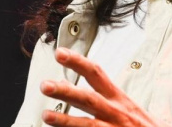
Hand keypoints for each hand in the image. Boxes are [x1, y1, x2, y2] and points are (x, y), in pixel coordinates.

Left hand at [40, 48, 160, 126]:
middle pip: (89, 99)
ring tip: (45, 115)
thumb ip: (102, 98)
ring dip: (65, 120)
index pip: (97, 74)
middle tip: (45, 85)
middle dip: (66, 91)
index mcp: (119, 99)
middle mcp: (117, 113)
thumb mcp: (126, 108)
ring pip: (88, 125)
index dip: (78, 62)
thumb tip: (70, 88)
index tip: (60, 53)